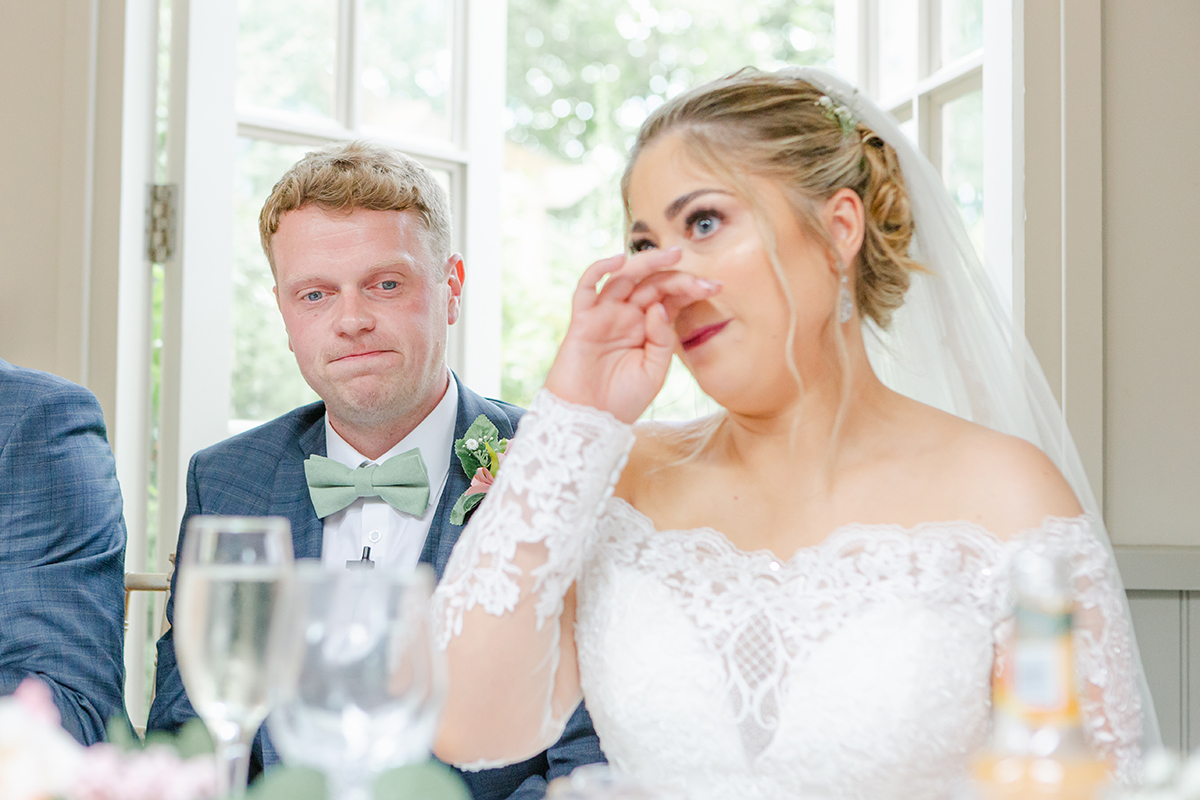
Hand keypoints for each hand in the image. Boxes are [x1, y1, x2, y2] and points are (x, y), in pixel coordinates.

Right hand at [544, 248, 721, 423]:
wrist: (590, 421)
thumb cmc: (622, 401)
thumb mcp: (654, 371)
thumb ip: (662, 339)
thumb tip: (659, 306)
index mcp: (646, 328)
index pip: (668, 298)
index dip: (690, 289)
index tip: (715, 287)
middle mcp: (626, 317)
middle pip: (650, 284)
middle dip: (676, 276)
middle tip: (700, 273)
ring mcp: (603, 316)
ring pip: (623, 278)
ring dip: (646, 263)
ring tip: (671, 254)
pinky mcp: (582, 321)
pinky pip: (586, 288)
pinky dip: (598, 270)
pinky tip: (618, 260)